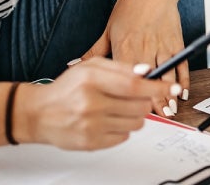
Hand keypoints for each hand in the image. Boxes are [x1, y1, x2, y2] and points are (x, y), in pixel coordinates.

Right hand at [19, 57, 180, 149]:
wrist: (39, 113)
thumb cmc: (67, 88)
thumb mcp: (90, 67)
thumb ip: (120, 68)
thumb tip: (148, 72)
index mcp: (91, 80)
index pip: (134, 85)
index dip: (157, 86)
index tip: (171, 88)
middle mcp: (91, 104)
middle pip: (140, 106)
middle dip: (144, 101)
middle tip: (134, 97)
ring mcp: (91, 126)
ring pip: (136, 123)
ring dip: (134, 115)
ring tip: (116, 108)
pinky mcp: (91, 143)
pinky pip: (124, 137)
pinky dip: (121, 128)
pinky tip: (106, 120)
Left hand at [81, 0, 187, 110]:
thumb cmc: (130, 6)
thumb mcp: (108, 28)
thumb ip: (93, 52)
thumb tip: (73, 65)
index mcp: (124, 47)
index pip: (126, 78)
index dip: (129, 97)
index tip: (129, 112)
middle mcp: (144, 48)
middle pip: (148, 82)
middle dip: (152, 102)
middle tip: (154, 118)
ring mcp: (163, 46)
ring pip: (167, 76)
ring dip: (168, 95)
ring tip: (168, 111)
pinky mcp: (176, 42)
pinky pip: (182, 65)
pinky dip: (182, 80)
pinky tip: (181, 93)